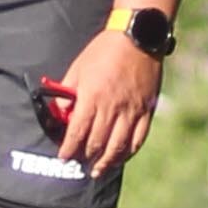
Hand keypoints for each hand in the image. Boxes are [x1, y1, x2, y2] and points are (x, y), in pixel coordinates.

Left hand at [52, 20, 165, 174]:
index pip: (77, 132)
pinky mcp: (146, 110)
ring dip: (106, 162)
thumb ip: (67, 91)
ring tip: (97, 170)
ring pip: (118, 146)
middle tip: (79, 163)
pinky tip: (120, 158)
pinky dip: (128, 152)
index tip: (63, 158)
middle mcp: (112, 107)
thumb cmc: (104, 50)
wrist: (137, 37)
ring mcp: (132, 111)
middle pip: (97, 143)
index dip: (68, 149)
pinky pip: (138, 139)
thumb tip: (61, 111)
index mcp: (92, 96)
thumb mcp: (78, 67)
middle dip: (85, 157)